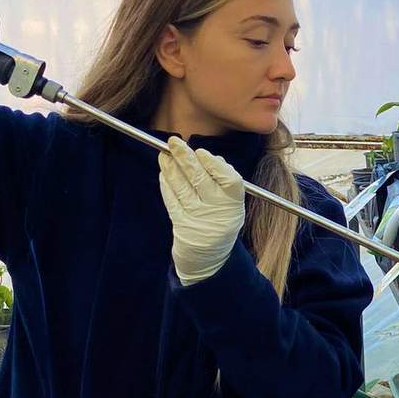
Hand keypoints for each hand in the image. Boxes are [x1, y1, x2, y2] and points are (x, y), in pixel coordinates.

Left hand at [159, 137, 246, 284]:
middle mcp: (217, 210)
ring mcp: (198, 218)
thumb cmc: (221, 218)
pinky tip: (164, 173)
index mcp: (234, 203)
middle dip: (186, 158)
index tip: (202, 152)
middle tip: (175, 143)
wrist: (211, 254)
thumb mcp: (232, 203)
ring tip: (165, 154)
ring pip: (182, 188)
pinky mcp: (181, 224)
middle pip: (200, 180)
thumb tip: (209, 157)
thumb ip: (224, 180)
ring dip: (171, 168)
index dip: (214, 164)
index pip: (229, 180)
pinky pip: (172, 200)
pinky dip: (166, 185)